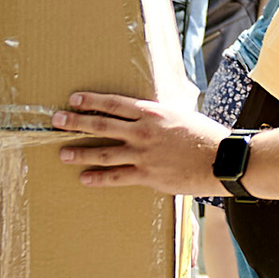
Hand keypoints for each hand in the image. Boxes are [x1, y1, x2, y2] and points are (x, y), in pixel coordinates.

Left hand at [55, 93, 219, 191]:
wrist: (221, 159)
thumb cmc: (205, 135)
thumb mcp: (181, 114)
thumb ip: (160, 114)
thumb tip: (146, 112)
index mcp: (151, 112)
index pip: (113, 103)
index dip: (91, 100)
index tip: (74, 99)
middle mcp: (143, 131)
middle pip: (101, 125)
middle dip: (75, 122)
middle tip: (56, 121)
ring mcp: (143, 154)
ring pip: (103, 152)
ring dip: (79, 152)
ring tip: (62, 153)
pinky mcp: (148, 175)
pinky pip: (117, 177)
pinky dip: (98, 178)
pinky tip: (84, 178)